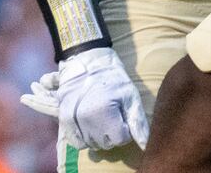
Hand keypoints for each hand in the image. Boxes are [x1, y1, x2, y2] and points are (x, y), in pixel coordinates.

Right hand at [21, 47, 147, 151]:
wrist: (87, 64)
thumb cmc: (113, 79)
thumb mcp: (130, 96)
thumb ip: (138, 122)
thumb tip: (146, 146)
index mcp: (105, 113)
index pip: (121, 139)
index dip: (125, 129)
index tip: (122, 116)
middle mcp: (86, 120)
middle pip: (107, 144)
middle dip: (113, 133)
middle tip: (112, 115)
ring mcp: (73, 121)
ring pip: (93, 145)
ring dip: (99, 136)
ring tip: (101, 117)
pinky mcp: (64, 121)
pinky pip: (77, 144)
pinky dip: (85, 139)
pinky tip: (90, 125)